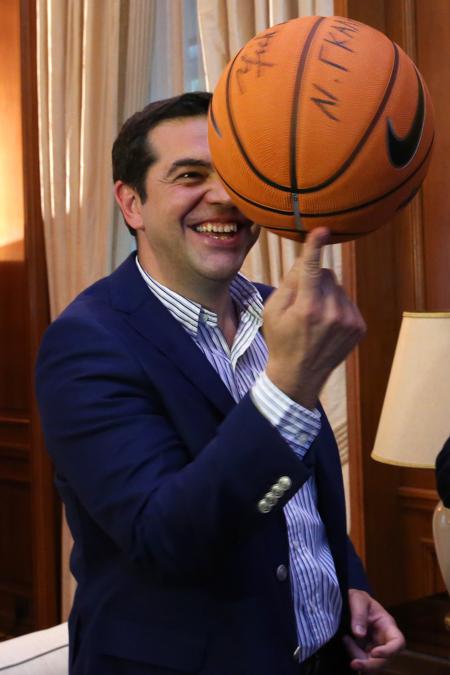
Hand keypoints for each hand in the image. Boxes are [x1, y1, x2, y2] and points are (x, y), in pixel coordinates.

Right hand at [264, 227, 365, 407]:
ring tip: (314, 318)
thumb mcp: (272, 311)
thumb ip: (289, 283)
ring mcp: (348, 321)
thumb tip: (306, 261)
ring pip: (337, 287)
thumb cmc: (280, 340)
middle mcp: (331, 313)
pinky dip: (337, 306)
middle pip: (325, 274)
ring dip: (326, 294)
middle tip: (301, 304)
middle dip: (313, 281)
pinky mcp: (359, 326)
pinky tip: (327, 325)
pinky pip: (347, 300)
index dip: (314, 247)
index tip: (322, 230)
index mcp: (306, 308)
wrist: (299, 376)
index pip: (311, 269)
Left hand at [343, 589, 404, 671]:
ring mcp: (375, 648)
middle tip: (354, 663)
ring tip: (346, 639)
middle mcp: (384, 640)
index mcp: (387, 625)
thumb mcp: (357, 599)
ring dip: (358, 658)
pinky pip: (362, 661)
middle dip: (370, 665)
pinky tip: (346, 641)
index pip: (398, 642)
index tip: (374, 653)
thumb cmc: (357, 598)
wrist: (347, 603)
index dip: (389, 651)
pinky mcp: (365, 652)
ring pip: (373, 664)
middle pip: (385, 661)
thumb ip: (359, 614)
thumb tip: (359, 634)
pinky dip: (353, 656)